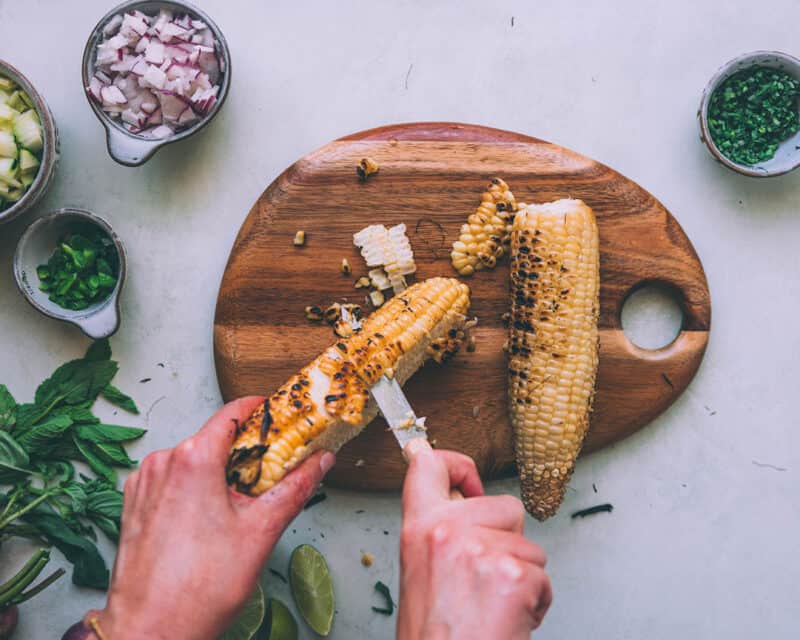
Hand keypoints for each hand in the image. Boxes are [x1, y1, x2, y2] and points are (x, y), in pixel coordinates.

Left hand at [87, 396, 334, 639]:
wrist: (152, 632)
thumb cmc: (199, 588)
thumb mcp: (262, 531)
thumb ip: (296, 486)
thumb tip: (321, 460)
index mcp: (193, 459)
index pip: (234, 412)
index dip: (263, 412)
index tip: (283, 418)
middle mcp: (163, 463)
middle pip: (214, 438)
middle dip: (247, 452)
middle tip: (272, 472)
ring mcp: (143, 483)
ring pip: (193, 460)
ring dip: (220, 471)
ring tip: (241, 505)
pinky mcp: (133, 504)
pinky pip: (172, 480)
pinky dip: (195, 488)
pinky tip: (210, 519)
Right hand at [397, 440, 550, 639]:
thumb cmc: (435, 635)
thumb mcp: (420, 571)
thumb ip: (438, 533)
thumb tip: (460, 497)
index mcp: (418, 528)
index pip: (429, 466)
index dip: (457, 464)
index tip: (469, 478)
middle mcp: (446, 531)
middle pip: (505, 505)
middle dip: (509, 540)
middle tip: (486, 579)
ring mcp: (481, 551)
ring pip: (529, 546)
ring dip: (521, 576)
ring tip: (493, 605)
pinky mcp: (512, 576)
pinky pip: (542, 578)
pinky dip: (535, 602)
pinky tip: (509, 620)